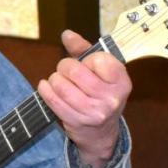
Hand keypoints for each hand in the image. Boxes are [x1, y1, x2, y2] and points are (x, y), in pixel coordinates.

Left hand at [36, 30, 131, 167]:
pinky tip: (46, 87)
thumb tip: (67, 34)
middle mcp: (111, 98)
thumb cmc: (100, 94)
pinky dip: (45, 90)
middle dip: (64, 67)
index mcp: (121, 82)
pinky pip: (53, 100)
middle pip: (74, 71)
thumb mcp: (100, 72)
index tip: (88, 64)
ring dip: (54, 79)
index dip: (88, 59)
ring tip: (57, 80)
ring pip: (61, 85)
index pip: (99, 59)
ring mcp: (94, 112)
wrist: (101, 133)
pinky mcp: (77, 121)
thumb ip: (84, 50)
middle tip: (65, 70)